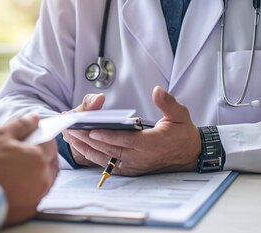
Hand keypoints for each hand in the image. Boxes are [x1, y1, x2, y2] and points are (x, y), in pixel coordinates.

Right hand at [0, 114, 57, 226]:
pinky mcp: (29, 209)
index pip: (50, 143)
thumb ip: (20, 125)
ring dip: (37, 171)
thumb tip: (35, 118)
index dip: (40, 137)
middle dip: (41, 154)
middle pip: (51, 162)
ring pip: (46, 179)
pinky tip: (14, 183)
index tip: (29, 138)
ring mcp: (37, 196)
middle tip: (22, 152)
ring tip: (17, 168)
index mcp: (39, 158)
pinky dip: (30, 187)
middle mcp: (44, 179)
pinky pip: (36, 194)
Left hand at [68, 87, 200, 175]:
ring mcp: (135, 165)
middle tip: (72, 130)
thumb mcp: (180, 115)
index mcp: (152, 144)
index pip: (126, 141)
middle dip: (89, 140)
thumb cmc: (182, 134)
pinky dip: (94, 157)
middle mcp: (141, 158)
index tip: (92, 130)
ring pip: (106, 158)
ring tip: (71, 137)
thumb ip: (168, 103)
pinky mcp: (131, 169)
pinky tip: (82, 148)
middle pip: (111, 150)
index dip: (108, 136)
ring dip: (87, 148)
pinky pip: (109, 165)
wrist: (189, 156)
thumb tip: (157, 91)